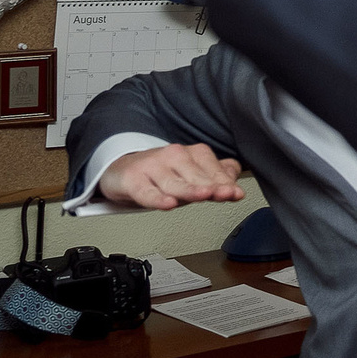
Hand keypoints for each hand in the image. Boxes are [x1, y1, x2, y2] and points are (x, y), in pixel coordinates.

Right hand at [99, 143, 245, 209]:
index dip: (225, 183)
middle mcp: (174, 157)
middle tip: (227, 194)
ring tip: (204, 195)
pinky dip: (157, 198)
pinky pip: (146, 191)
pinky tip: (167, 204)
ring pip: (174, 183)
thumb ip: (215, 179)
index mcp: (192, 154)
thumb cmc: (160, 175)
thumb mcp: (190, 176)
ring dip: (190, 190)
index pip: (213, 169)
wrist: (119, 169)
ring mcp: (153, 167)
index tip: (237, 193)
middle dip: (212, 186)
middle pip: (196, 176)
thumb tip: (236, 183)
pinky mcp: (133, 179)